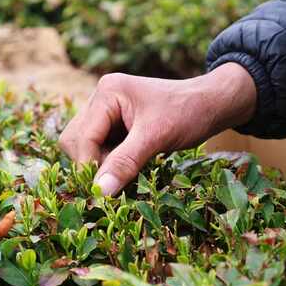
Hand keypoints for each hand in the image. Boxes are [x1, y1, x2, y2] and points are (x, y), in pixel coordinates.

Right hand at [59, 63, 256, 195]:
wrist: (211, 104)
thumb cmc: (188, 113)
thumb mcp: (156, 138)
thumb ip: (125, 163)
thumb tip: (99, 192)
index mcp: (108, 92)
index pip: (82, 137)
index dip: (88, 166)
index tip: (100, 193)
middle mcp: (101, 99)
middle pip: (75, 141)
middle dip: (92, 163)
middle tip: (118, 177)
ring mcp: (106, 111)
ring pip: (84, 146)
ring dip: (101, 164)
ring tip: (129, 168)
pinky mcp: (113, 124)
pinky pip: (99, 148)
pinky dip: (109, 162)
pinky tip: (130, 165)